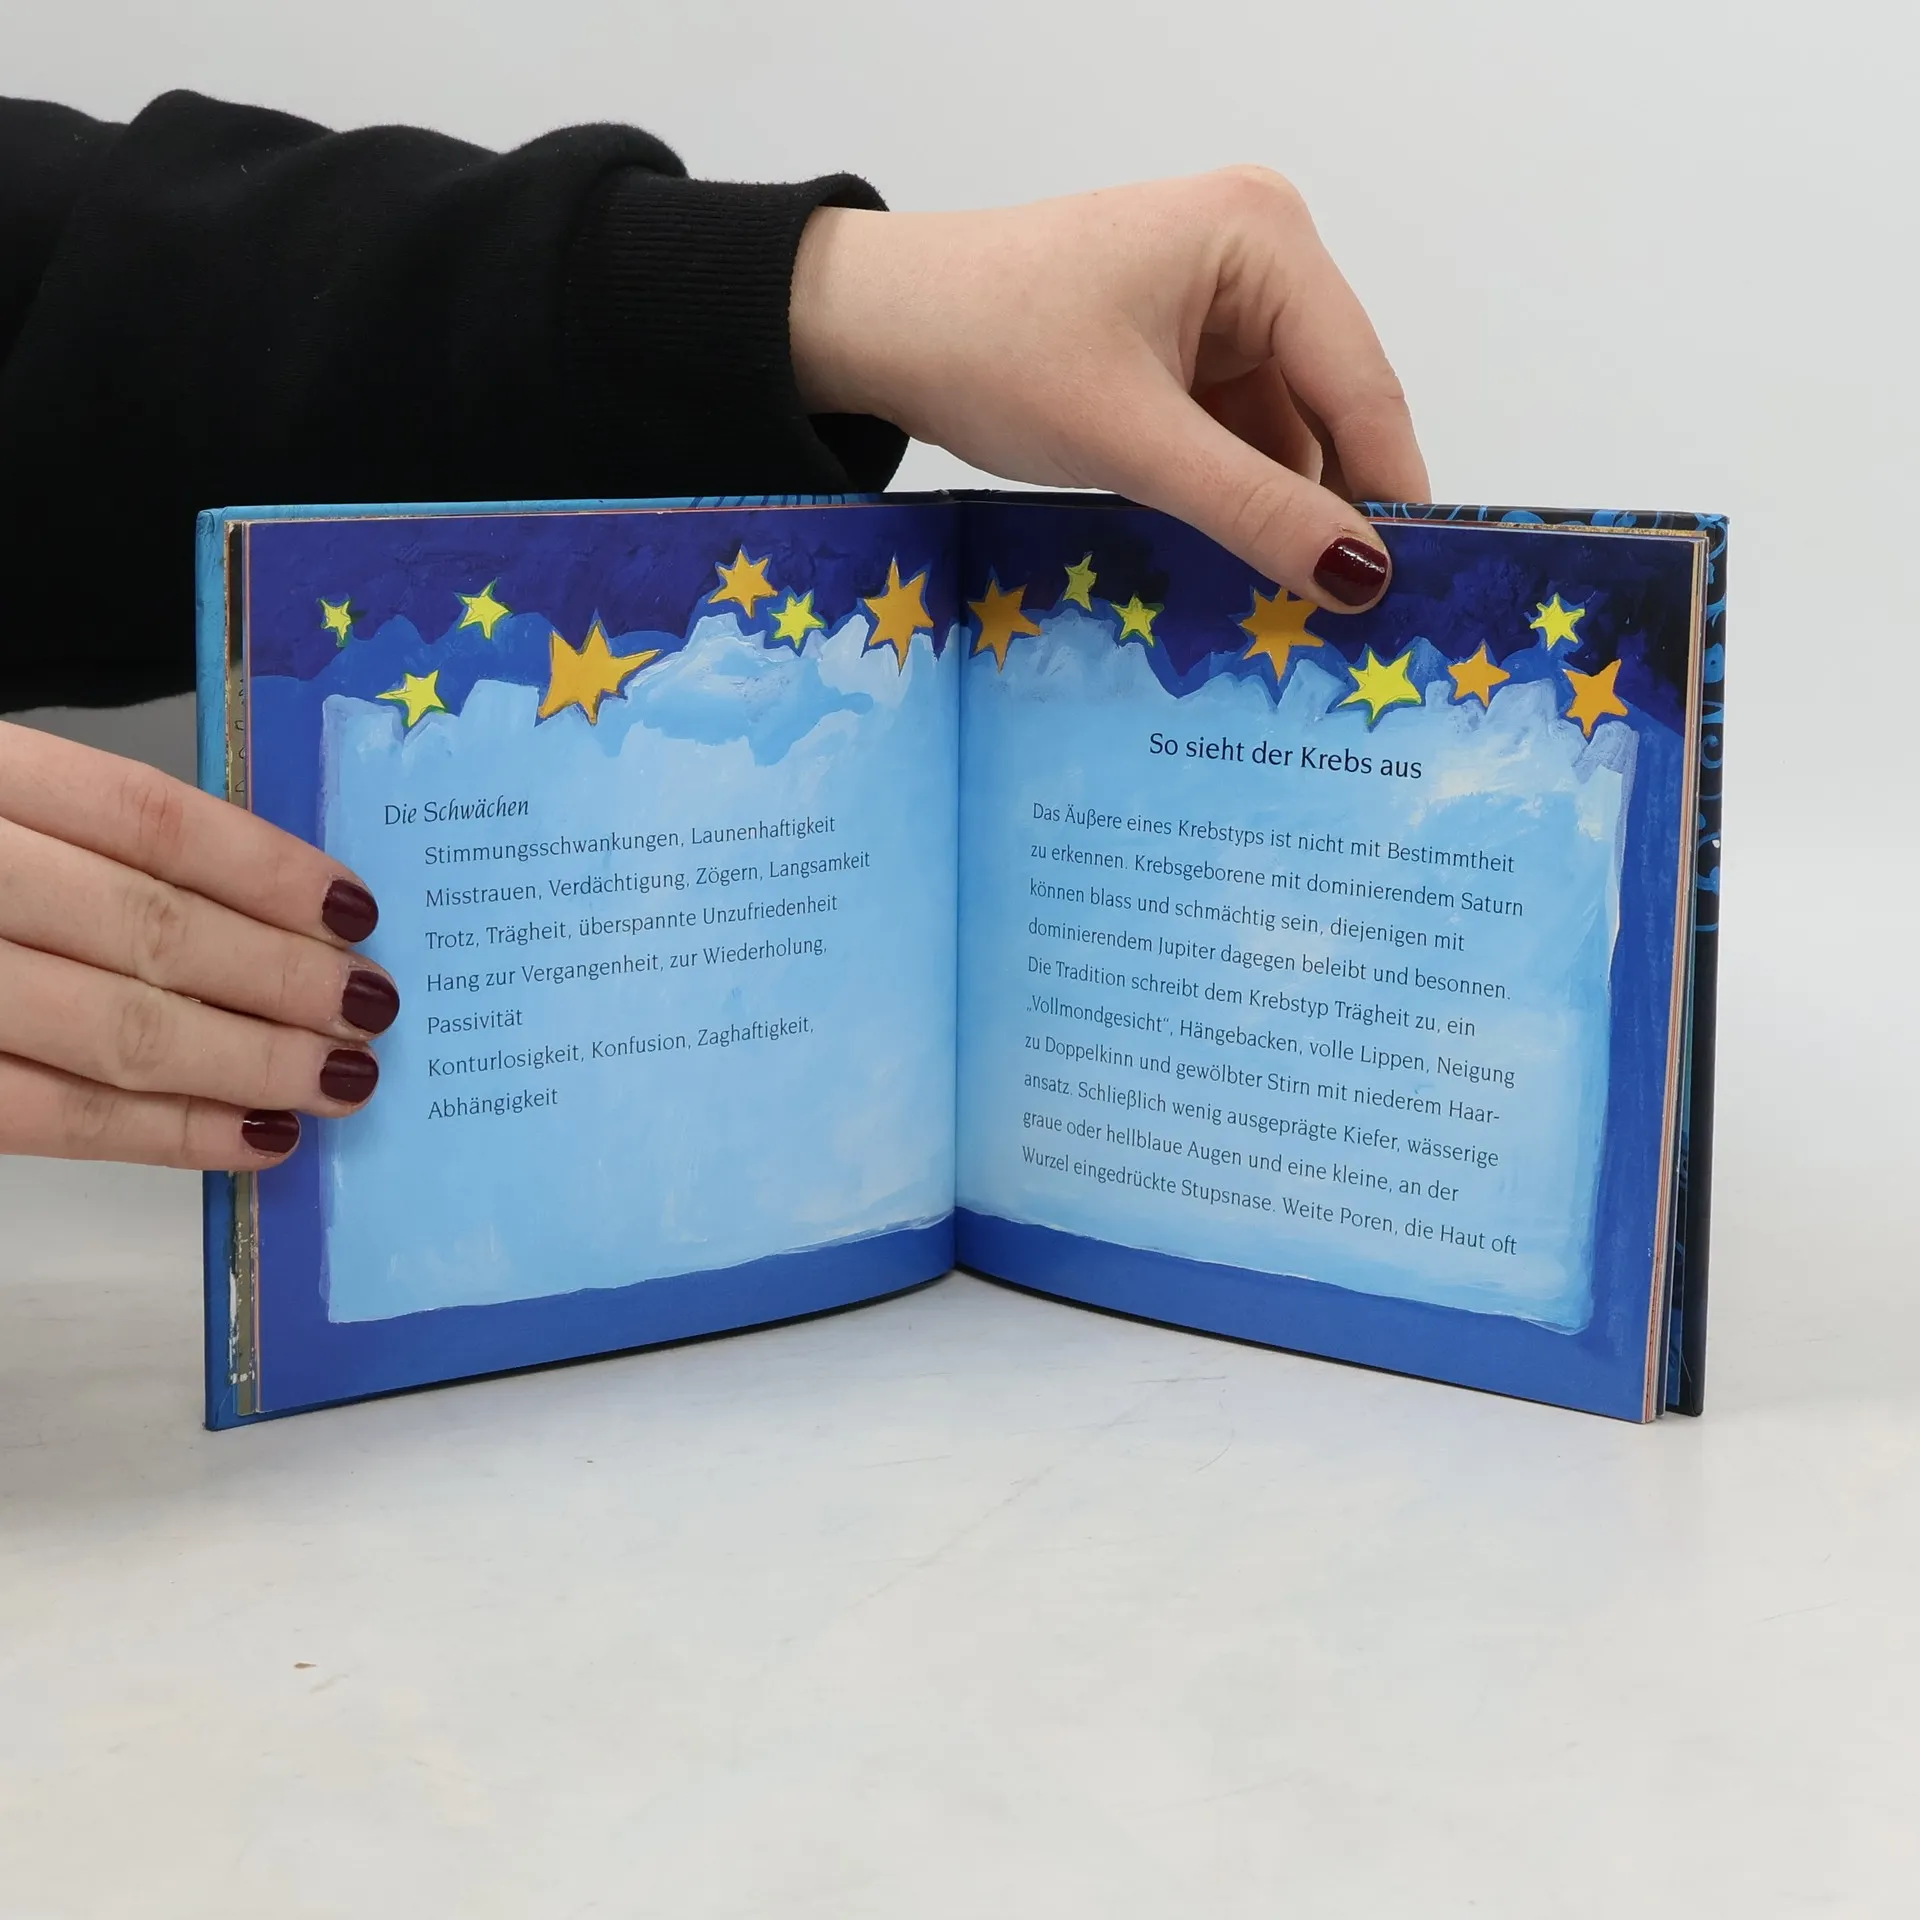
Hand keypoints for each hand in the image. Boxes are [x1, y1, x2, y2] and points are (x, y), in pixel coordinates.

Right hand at [0, 723, 394, 1168]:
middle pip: (144, 927)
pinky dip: (163, 1134)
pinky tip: (254, 1140)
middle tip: (374, 1007)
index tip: (357, 908)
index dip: (263, 866)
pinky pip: (47, 1117)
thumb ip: (89, 841)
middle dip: (279, 977)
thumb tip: (267, 905)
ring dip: (246, 1062)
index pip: (142, 816)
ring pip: (109, 1029)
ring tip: (343, 1079)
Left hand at [791, 168, 1426, 611]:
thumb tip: (1363, 578)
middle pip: (1330, 408)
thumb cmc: (987, 348)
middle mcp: (1259, 256)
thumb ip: (1253, 508)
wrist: (876, 328)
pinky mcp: (1181, 348)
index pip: (1361, 384)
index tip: (1415, 596)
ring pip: (1284, 433)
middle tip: (1347, 623)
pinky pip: (1236, 436)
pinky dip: (1232, 496)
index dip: (1390, 493)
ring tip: (1285, 609)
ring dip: (1276, 511)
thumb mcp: (1130, 441)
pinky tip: (1233, 561)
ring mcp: (1220, 304)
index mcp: (1264, 239)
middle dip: (1328, 507)